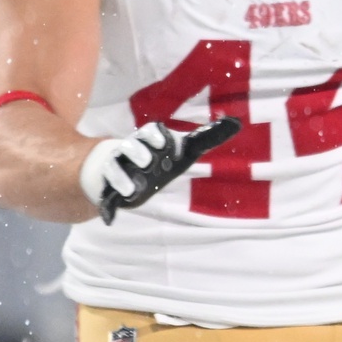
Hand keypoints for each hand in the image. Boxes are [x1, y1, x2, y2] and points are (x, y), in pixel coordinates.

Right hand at [78, 117, 241, 222]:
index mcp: (149, 140)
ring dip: (120, 178)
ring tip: (131, 191)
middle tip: (149, 162)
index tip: (165, 142)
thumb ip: (207, 137)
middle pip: (130, 147)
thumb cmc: (162, 157)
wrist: (130, 171)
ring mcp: (118, 169)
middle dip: (138, 153)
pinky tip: (109, 219)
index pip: (149, 132)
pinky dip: (106, 207)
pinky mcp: (109, 188)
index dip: (155, 136)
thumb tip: (236, 122)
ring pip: (114, 169)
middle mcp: (130, 151)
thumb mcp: (184, 149)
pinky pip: (104, 197)